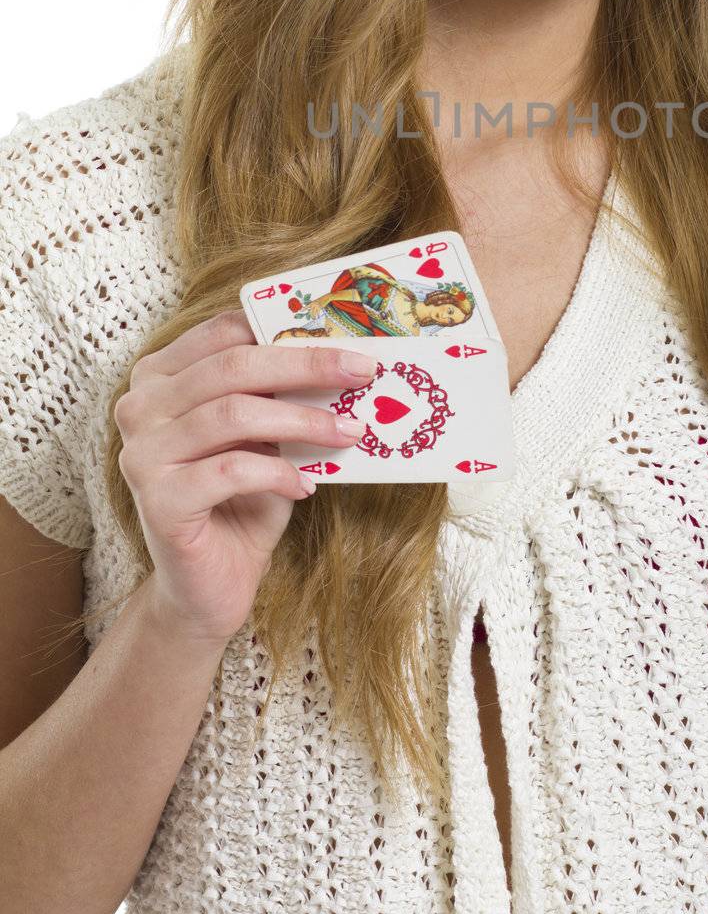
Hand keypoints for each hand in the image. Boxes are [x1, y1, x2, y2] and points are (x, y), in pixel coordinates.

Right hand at [115, 310, 371, 644]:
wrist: (210, 583)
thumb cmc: (242, 499)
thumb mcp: (264, 434)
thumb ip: (280, 392)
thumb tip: (343, 355)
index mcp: (160, 376)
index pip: (225, 331)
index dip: (286, 329)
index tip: (345, 339)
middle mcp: (140, 407)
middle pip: (233, 366)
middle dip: (306, 365)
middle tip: (362, 372)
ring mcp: (141, 453)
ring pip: (233, 414)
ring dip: (303, 420)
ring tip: (349, 431)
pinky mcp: (156, 500)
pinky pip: (231, 470)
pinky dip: (279, 473)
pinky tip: (307, 485)